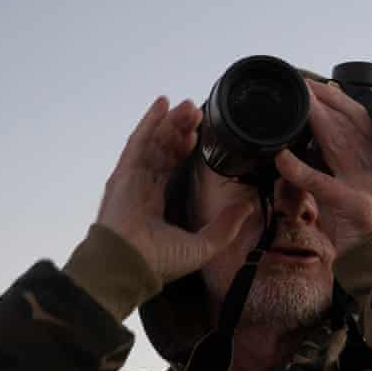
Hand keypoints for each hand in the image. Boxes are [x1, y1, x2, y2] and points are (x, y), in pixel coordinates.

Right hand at [96, 97, 253, 282]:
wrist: (130, 266)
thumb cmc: (158, 262)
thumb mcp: (203, 245)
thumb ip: (225, 226)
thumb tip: (247, 208)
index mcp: (156, 203)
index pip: (170, 167)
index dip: (184, 148)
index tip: (199, 134)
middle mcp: (142, 188)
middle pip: (162, 149)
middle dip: (180, 129)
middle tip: (197, 113)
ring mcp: (132, 179)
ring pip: (153, 141)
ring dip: (170, 121)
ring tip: (187, 105)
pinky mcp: (124, 173)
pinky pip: (139, 141)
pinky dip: (150, 121)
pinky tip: (162, 104)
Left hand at [274, 79, 371, 255]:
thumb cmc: (362, 231)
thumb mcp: (353, 192)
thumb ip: (336, 170)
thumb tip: (303, 150)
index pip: (362, 120)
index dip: (339, 99)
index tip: (317, 84)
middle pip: (352, 123)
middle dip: (325, 99)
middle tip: (301, 84)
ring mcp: (366, 186)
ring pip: (340, 143)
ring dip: (316, 120)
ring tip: (296, 104)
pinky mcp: (353, 206)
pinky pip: (321, 182)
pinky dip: (299, 169)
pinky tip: (282, 157)